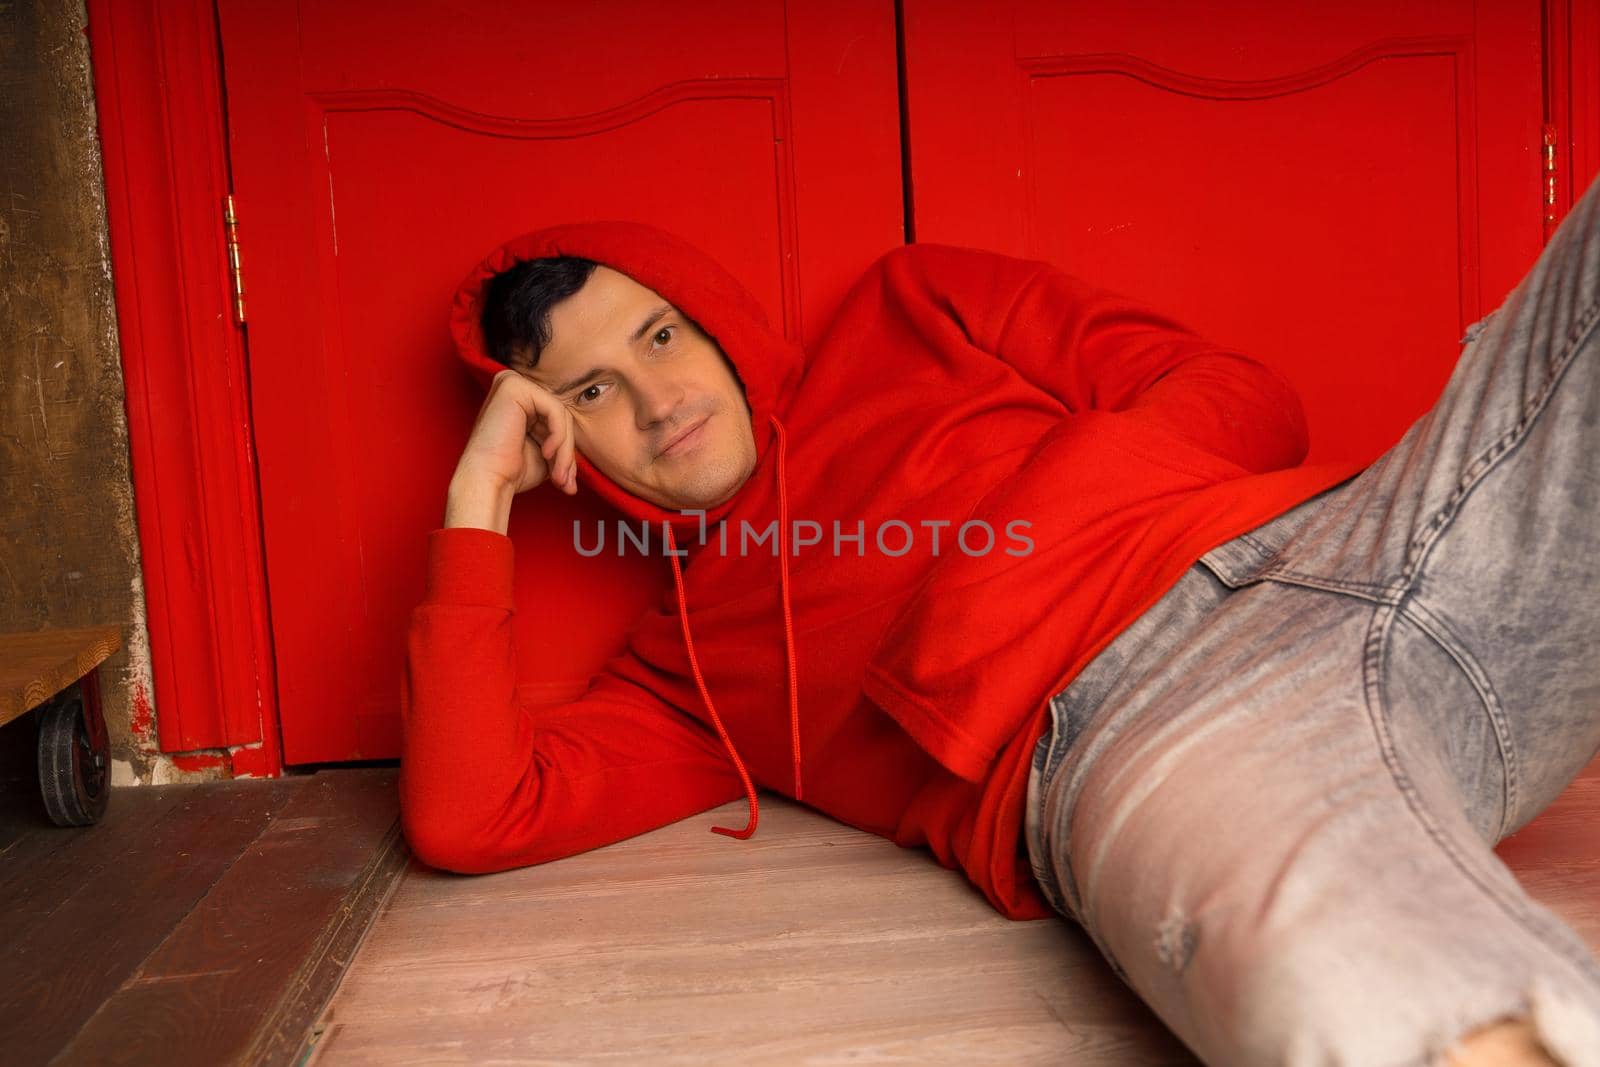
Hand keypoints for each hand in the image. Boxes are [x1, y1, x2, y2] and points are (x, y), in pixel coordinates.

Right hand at [454, 368, 578, 497]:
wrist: (488, 482)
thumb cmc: (512, 472)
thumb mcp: (547, 453)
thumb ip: (564, 440)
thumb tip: (582, 454)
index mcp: (519, 400)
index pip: (558, 419)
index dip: (566, 451)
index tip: (566, 482)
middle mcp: (513, 386)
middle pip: (561, 416)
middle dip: (567, 453)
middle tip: (566, 483)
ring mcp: (512, 382)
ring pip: (561, 414)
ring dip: (565, 450)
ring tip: (559, 477)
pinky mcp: (514, 386)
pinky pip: (555, 409)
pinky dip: (558, 436)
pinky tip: (546, 453)